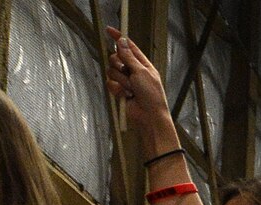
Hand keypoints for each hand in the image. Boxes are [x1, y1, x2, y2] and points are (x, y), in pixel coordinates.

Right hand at [105, 30, 174, 146]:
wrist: (148, 117)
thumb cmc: (152, 96)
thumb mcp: (141, 72)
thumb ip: (129, 57)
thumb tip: (122, 42)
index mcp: (143, 65)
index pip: (129, 47)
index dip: (119, 38)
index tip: (109, 30)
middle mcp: (134, 71)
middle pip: (116, 58)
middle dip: (119, 65)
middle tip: (128, 74)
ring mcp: (126, 81)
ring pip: (112, 71)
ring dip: (121, 80)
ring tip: (131, 90)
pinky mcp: (119, 91)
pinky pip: (110, 83)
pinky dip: (117, 89)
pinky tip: (126, 96)